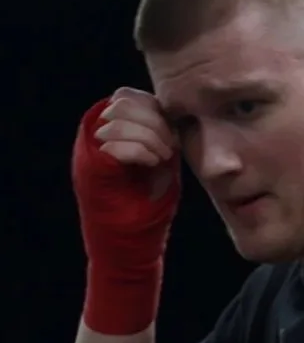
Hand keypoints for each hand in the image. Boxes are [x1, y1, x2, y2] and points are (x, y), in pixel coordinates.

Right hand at [72, 91, 180, 333]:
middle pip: (124, 101)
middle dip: (154, 121)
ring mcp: (91, 153)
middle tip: (169, 149)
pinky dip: (140, 149)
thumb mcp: (161, 162)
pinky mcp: (91, 170)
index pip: (130, 96)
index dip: (155, 109)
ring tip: (162, 158)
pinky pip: (114, 143)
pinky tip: (152, 163)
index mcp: (114, 133)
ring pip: (118, 118)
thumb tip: (174, 110)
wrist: (131, 245)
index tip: (173, 136)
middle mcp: (97, 139)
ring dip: (149, 136)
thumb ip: (162, 134)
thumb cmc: (148, 207)